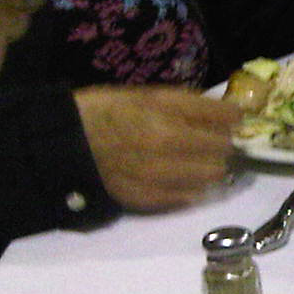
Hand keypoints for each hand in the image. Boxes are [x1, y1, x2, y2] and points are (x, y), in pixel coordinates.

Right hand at [72, 85, 237, 211]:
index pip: (224, 122)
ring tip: (200, 161)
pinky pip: (182, 199)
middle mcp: (163, 148)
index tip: (233, 122)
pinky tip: (182, 178)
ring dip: (212, 169)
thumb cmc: (105, 110)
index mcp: (165, 116)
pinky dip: (190, 189)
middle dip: (224, 147)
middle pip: (222, 153)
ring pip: (208, 178)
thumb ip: (192, 105)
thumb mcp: (149, 95)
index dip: (233, 122)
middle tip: (216, 143)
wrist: (60, 142)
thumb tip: (233, 113)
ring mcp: (152, 177)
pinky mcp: (141, 198)